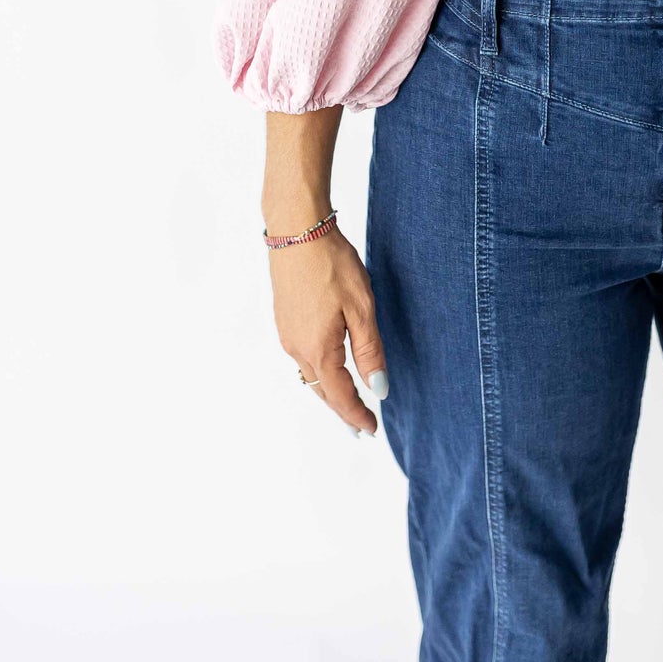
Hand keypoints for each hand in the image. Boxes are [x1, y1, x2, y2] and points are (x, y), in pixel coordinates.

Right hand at [268, 224, 388, 438]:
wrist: (297, 230)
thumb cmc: (331, 265)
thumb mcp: (361, 308)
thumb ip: (369, 351)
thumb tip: (378, 389)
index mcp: (319, 349)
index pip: (340, 395)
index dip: (356, 416)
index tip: (371, 431)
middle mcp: (297, 348)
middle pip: (322, 391)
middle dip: (342, 410)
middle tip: (359, 429)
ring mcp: (287, 334)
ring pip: (310, 375)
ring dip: (328, 392)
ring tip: (346, 403)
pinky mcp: (284, 319)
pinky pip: (302, 357)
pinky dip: (318, 372)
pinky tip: (327, 368)